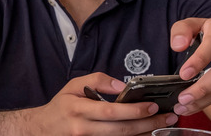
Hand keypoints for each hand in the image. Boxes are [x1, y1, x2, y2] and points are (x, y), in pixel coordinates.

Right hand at [29, 73, 176, 134]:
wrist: (43, 129)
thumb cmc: (61, 107)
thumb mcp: (72, 86)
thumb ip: (97, 81)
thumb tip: (122, 85)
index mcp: (78, 109)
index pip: (110, 111)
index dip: (133, 110)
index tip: (152, 106)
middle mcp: (83, 128)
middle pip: (121, 130)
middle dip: (148, 124)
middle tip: (168, 117)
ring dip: (145, 135)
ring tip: (163, 127)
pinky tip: (146, 134)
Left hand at [170, 17, 210, 114]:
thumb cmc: (209, 31)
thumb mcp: (194, 24)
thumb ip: (182, 30)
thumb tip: (177, 45)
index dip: (199, 59)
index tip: (184, 74)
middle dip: (203, 86)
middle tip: (183, 98)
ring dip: (205, 98)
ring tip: (184, 106)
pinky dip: (209, 100)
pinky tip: (193, 106)